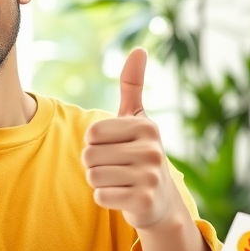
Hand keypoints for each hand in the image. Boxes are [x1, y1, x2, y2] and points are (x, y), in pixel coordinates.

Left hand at [82, 48, 179, 231]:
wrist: (160, 201)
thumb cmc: (140, 153)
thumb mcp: (137, 118)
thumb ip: (132, 85)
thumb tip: (139, 49)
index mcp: (146, 127)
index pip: (92, 133)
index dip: (95, 143)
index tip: (115, 147)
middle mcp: (152, 150)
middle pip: (89, 155)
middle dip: (95, 164)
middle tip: (117, 167)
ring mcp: (149, 177)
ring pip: (93, 176)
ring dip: (99, 181)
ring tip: (120, 180)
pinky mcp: (143, 201)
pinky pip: (100, 196)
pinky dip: (105, 197)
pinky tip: (123, 195)